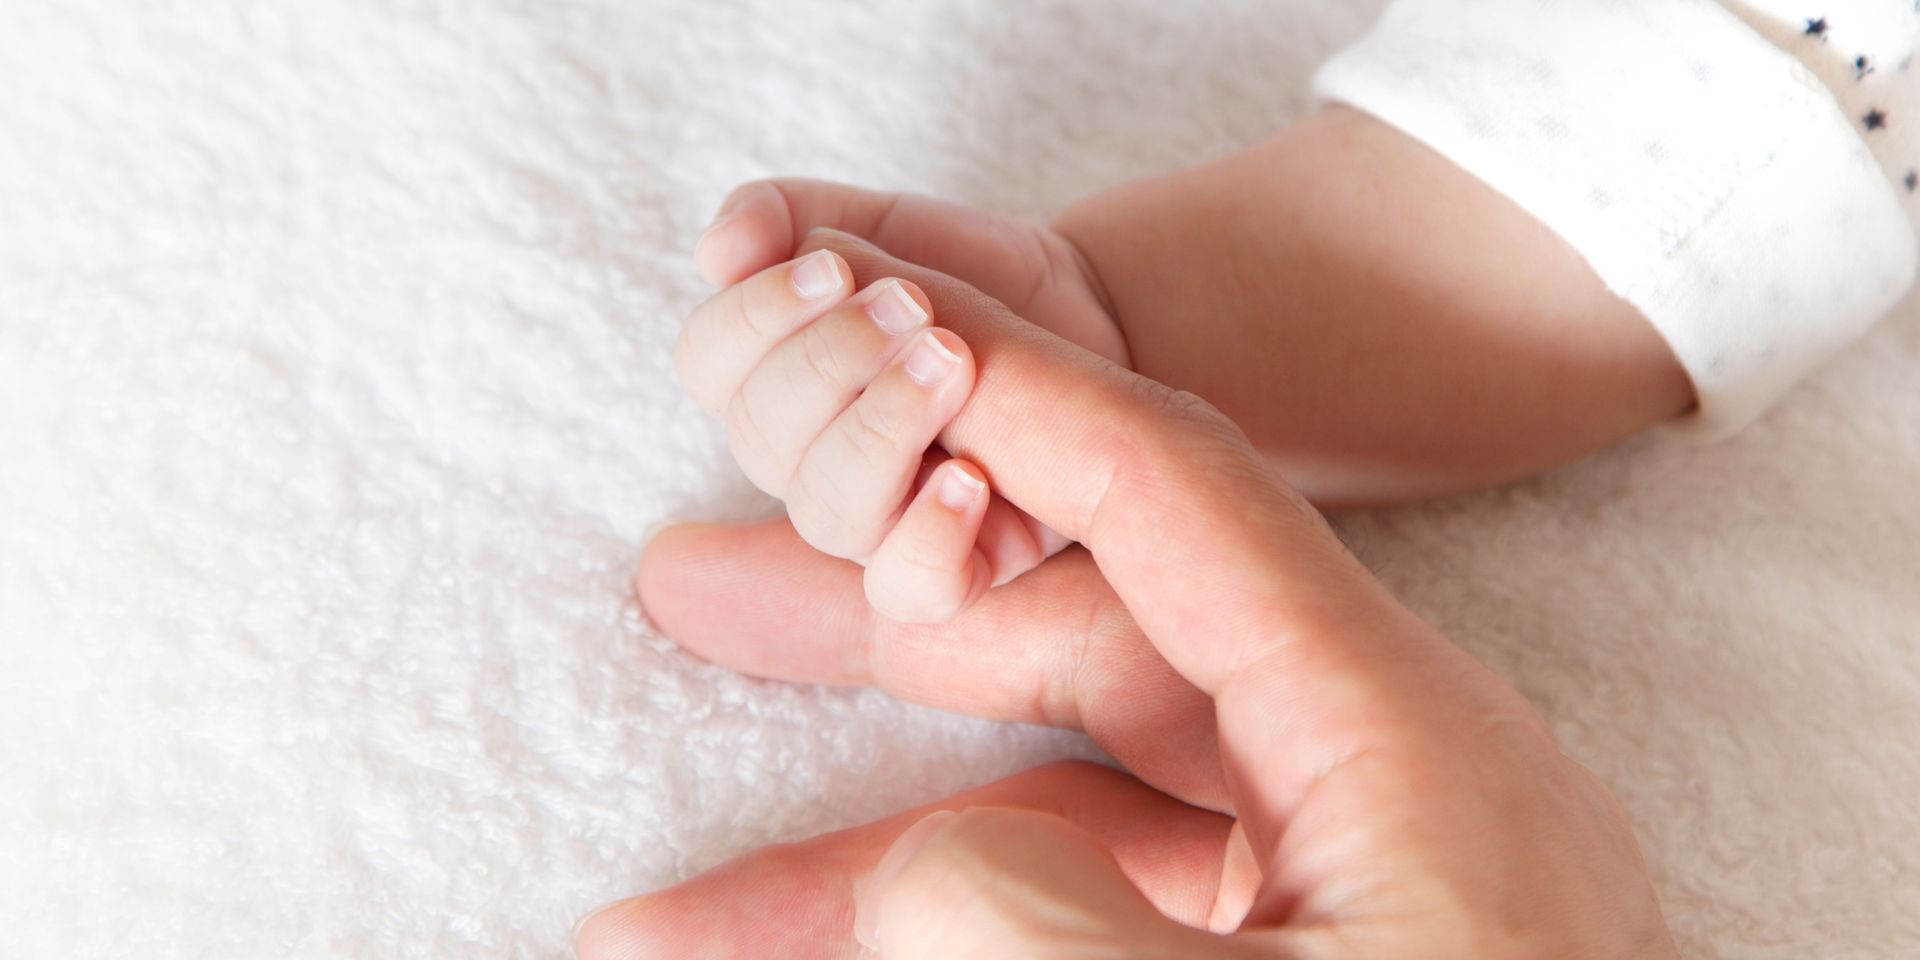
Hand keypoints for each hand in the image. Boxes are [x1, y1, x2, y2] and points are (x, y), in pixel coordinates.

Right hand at [582, 234, 1676, 957]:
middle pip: (1077, 636)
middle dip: (871, 628)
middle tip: (695, 594)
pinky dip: (953, 936)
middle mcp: (1358, 780)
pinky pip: (1092, 914)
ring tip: (667, 916)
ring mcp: (1320, 889)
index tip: (868, 338)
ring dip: (862, 852)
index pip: (1170, 490)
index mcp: (1392, 735)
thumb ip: (1060, 930)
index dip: (1008, 398)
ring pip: (1055, 811)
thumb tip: (922, 871)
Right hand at [678, 179, 1127, 621]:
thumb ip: (787, 216)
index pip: (706, 363)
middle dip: (831, 360)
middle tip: (912, 304)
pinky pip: (911, 590)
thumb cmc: (965, 277)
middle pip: (761, 437)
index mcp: (768, 380)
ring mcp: (876, 522)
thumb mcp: (880, 224)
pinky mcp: (956, 563)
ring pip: (826, 514)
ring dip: (881, 429)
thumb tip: (715, 252)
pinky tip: (970, 476)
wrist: (1083, 317)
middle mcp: (807, 462)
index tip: (831, 265)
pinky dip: (930, 538)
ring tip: (953, 360)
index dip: (753, 316)